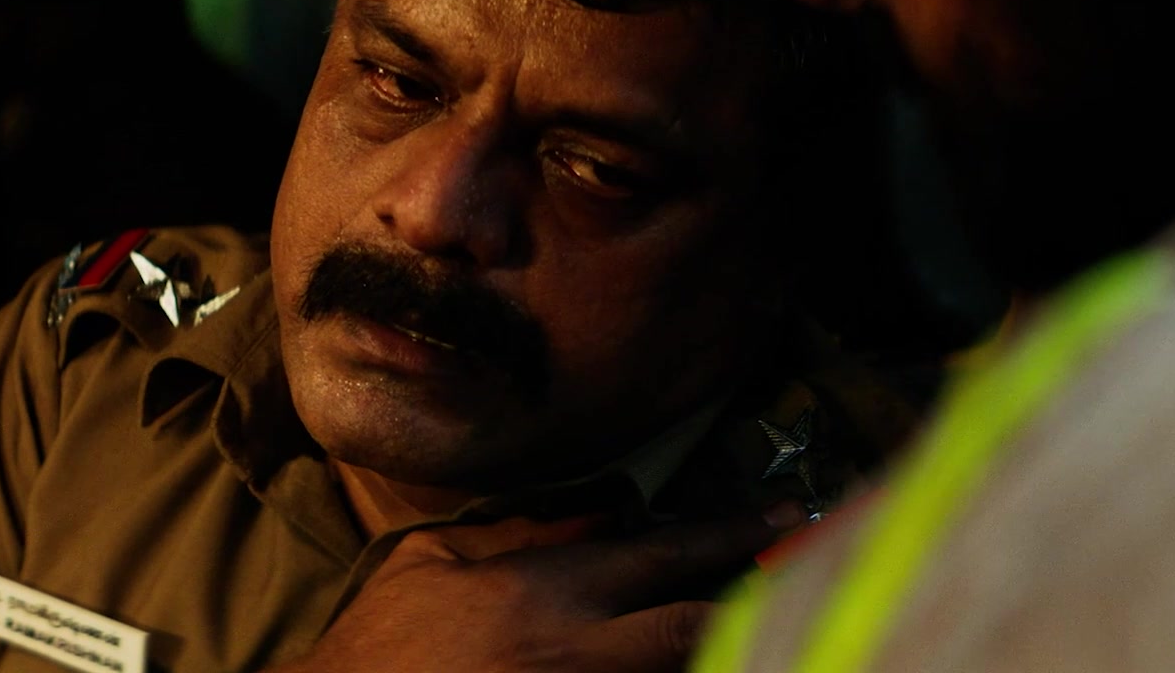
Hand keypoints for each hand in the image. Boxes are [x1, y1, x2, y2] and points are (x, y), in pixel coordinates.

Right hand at [275, 504, 805, 672]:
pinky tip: (690, 655)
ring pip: (675, 669)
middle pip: (692, 628)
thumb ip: (516, 538)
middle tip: (796, 574)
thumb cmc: (378, 647)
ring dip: (711, 644)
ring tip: (754, 619)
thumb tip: (596, 517)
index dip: (729, 537)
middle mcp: (572, 653)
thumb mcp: (432, 565)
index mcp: (537, 593)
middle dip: (749, 600)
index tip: (783, 517)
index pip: (658, 554)